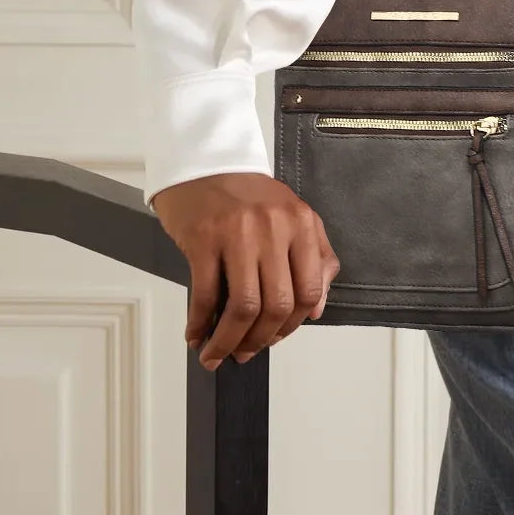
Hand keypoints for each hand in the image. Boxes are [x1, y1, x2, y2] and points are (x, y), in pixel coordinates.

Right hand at [150, 172, 340, 370]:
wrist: (204, 162)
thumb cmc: (246, 194)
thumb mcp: (292, 216)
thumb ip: (315, 258)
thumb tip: (317, 309)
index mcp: (300, 223)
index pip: (309, 290)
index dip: (293, 325)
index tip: (276, 339)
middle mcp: (273, 227)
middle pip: (277, 305)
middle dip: (261, 341)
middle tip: (245, 353)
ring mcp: (238, 233)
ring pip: (243, 307)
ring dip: (229, 341)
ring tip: (218, 352)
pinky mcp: (204, 238)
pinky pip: (205, 294)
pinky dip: (200, 322)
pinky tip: (196, 332)